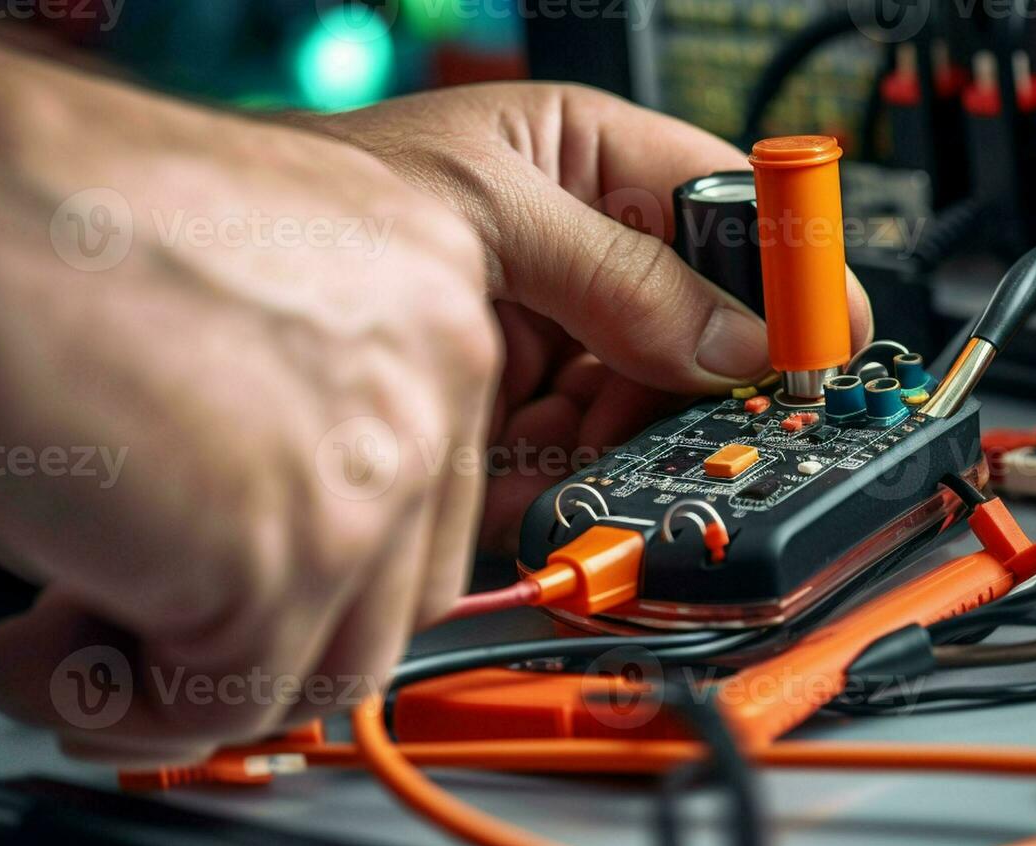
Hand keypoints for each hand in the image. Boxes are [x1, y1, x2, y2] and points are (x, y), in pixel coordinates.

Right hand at [0, 34, 499, 763]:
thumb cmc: (44, 225)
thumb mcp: (245, 319)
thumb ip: (308, 435)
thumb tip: (281, 587)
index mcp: (437, 290)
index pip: (438, 497)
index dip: (326, 568)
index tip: (230, 578)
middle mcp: (443, 364)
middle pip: (402, 593)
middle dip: (266, 637)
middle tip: (131, 612)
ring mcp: (385, 460)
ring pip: (332, 667)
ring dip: (195, 683)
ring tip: (68, 638)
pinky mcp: (298, 547)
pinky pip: (231, 700)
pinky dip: (122, 706)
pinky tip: (37, 655)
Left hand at [300, 84, 873, 548]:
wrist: (209, 275)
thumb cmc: (319, 187)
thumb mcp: (490, 204)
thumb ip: (623, 276)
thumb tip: (736, 340)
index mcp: (585, 163)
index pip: (723, 208)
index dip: (784, 269)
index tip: (826, 331)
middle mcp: (574, 258)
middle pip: (693, 330)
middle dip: (703, 382)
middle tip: (730, 424)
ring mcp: (539, 344)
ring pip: (635, 410)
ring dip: (632, 447)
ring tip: (626, 465)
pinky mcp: (498, 421)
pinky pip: (566, 464)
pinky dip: (570, 491)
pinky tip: (560, 492)